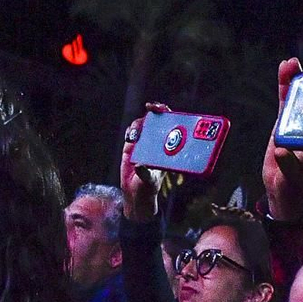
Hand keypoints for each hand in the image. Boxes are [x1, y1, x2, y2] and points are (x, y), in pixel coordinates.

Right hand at [118, 106, 166, 222]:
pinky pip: (131, 133)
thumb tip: (140, 165)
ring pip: (142, 125)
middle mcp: (156, 143)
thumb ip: (145, 173)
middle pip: (157, 120)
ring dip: (139, 124)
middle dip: (155, 110)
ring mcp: (143, 143)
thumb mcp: (150, 181)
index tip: (164, 109)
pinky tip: (131, 138)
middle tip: (151, 107)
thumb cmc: (148, 188)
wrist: (135, 194)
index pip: (171, 125)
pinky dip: (130, 132)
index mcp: (167, 148)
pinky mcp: (131, 147)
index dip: (169, 114)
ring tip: (136, 133)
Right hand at [262, 57, 302, 220]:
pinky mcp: (286, 122)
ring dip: (296, 79)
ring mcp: (301, 122)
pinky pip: (286, 101)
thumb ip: (289, 166)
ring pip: (301, 96)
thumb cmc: (297, 186)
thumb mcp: (295, 178)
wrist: (284, 191)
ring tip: (291, 63)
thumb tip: (281, 152)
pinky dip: (284, 86)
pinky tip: (283, 70)